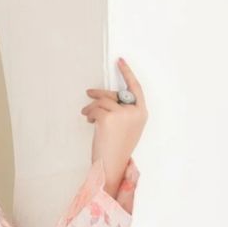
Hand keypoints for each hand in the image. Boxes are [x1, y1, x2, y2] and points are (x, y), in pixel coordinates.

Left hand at [82, 56, 146, 201]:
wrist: (111, 166)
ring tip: (86, 115)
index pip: (135, 88)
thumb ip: (120, 112)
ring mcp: (123, 114)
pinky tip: (89, 122)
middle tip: (89, 93)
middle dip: (99, 94)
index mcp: (141, 113)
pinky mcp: (109, 118)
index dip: (127, 73)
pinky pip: (95, 109)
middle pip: (114, 94)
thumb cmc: (115, 149)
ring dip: (91, 107)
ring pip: (103, 101)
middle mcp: (135, 112)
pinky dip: (89, 114)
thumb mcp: (123, 128)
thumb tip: (104, 98)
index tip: (120, 61)